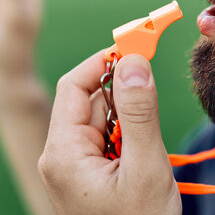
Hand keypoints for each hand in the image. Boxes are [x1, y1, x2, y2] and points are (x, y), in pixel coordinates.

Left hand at [39, 52, 181, 214]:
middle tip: (153, 85)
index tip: (135, 44)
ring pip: (101, 116)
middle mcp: (61, 154)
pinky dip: (127, 132)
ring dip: (128, 115)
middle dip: (122, 90)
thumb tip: (133, 60)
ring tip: (148, 145)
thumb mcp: (146, 168)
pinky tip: (141, 153)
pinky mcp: (88, 170)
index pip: (74, 86)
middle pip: (89, 99)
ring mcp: (73, 164)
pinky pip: (106, 136)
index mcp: (63, 152)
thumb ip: (140, 113)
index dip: (103, 61)